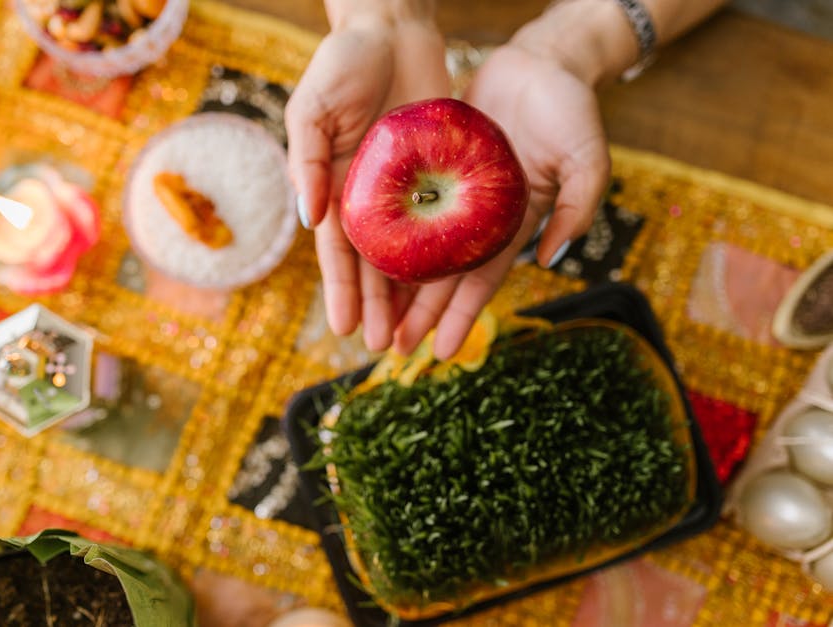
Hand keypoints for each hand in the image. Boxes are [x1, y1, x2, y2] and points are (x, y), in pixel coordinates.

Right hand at [284, 15, 449, 352]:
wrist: (392, 26)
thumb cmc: (342, 62)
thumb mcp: (311, 108)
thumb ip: (307, 161)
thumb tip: (310, 218)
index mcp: (334, 186)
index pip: (336, 252)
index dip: (340, 291)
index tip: (345, 330)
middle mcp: (369, 196)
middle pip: (375, 263)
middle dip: (378, 306)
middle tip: (387, 347)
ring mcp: (405, 187)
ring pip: (410, 252)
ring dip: (411, 293)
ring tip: (418, 332)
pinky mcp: (438, 170)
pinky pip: (444, 218)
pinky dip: (446, 251)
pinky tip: (454, 282)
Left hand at [389, 40, 610, 358]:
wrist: (541, 61)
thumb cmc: (571, 111)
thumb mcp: (587, 160)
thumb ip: (575, 209)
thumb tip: (550, 259)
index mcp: (511, 225)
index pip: (482, 281)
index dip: (462, 316)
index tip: (441, 352)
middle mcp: (476, 217)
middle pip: (441, 275)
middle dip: (418, 313)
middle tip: (392, 346)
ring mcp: (451, 192)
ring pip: (416, 246)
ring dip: (395, 282)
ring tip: (371, 315)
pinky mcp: (429, 162)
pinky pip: (402, 202)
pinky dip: (385, 228)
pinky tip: (362, 251)